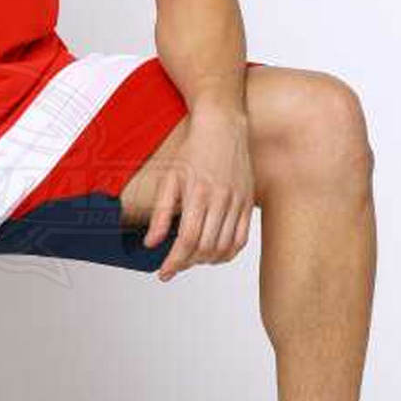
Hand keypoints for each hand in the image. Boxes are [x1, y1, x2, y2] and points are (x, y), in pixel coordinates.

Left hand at [144, 107, 254, 280]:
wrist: (223, 126)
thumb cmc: (193, 151)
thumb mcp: (169, 180)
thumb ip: (160, 214)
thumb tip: (152, 244)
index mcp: (198, 194)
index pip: (187, 240)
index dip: (174, 262)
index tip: (164, 273)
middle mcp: (221, 200)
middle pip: (206, 247)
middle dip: (187, 263)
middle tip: (175, 265)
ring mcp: (238, 202)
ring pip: (224, 247)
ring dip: (206, 261)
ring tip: (191, 259)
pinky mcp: (249, 204)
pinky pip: (241, 240)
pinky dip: (227, 254)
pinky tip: (213, 254)